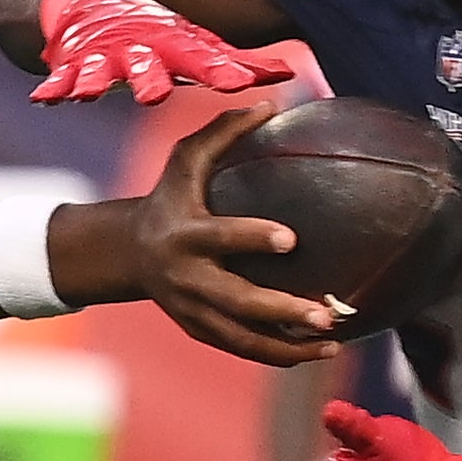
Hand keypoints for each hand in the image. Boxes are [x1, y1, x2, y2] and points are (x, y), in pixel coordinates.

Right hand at [30, 0, 290, 104]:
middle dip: (149, 79)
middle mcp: (135, 46)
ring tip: (87, 96)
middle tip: (153, 96)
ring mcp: (99, 51)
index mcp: (169, 42)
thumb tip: (288, 76)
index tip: (239, 84)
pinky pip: (60, 75)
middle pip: (145, 65)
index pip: (198, 57)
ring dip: (93, 82)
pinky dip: (55, 86)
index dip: (217, 70)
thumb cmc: (148, 26)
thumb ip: (235, 62)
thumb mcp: (189, 39)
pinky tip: (45, 100)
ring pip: (97, 70)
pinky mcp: (70, 58)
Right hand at [126, 106, 338, 367]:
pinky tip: (315, 352)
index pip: (220, 237)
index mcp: (184, 234)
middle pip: (236, 302)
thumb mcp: (184, 160)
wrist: (129, 253)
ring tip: (332, 345)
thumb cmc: (170, 197)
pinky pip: (242, 349)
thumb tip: (271, 105)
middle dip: (281, 310)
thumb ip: (222, 132)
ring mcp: (192, 311)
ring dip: (288, 348)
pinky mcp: (200, 331)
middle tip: (326, 314)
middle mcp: (187, 278)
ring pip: (242, 340)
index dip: (252, 237)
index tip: (291, 238)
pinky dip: (278, 355)